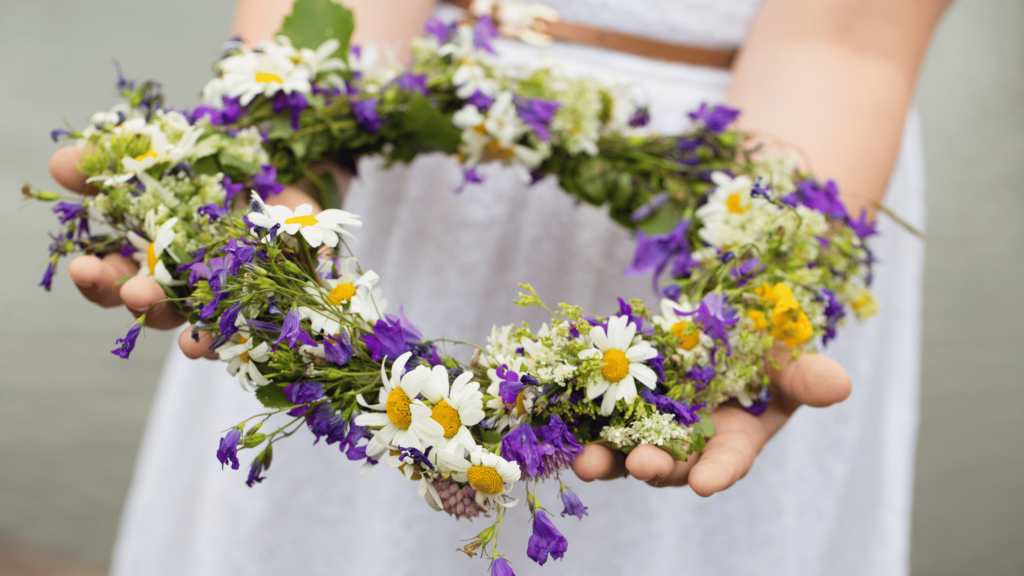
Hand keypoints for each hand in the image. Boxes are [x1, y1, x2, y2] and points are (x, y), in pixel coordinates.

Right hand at [47, 146, 346, 357]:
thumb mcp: (165, 155)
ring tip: (189, 338)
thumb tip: (60, 163)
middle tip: (135, 292)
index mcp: (150, 257)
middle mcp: (185, 286)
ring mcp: (227, 296)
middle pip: (155, 308)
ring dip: (196, 333)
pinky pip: (256, 326)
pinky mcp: (272, 297)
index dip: (96, 279)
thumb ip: (115, 163)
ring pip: (204, 327)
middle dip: (141, 302)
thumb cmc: (214, 170)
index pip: (113, 281)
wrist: (286, 169)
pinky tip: (244, 333)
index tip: (83, 265)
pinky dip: (247, 335)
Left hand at [570, 344, 851, 496]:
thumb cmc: (760, 351)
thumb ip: (807, 376)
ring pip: (625, 452)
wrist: (716, 332)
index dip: (720, 472)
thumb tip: (841, 385)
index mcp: (733, 438)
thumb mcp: (787, 359)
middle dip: (657, 467)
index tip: (709, 484)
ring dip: (606, 460)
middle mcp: (688, 443)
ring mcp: (648, 428)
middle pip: (672, 464)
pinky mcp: (616, 408)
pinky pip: (594, 421)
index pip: (729, 461)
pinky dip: (577, 426)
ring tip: (587, 463)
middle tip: (640, 466)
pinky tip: (559, 428)